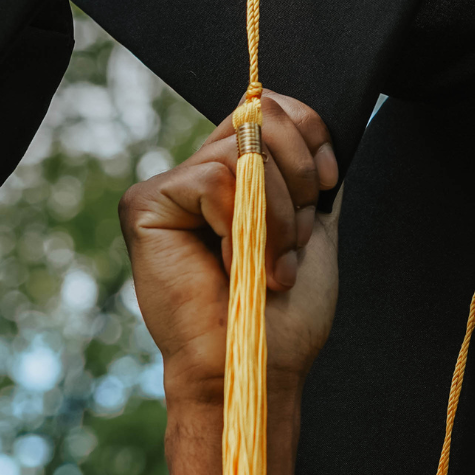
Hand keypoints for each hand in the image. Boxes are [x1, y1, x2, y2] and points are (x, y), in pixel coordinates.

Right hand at [121, 90, 340, 402]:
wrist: (255, 366)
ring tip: (269, 266)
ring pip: (243, 152)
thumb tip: (316, 124)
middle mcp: (199, 174)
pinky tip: (232, 268)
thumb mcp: (307, 229)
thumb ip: (305, 178)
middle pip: (259, 114)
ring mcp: (170, 188)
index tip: (328, 183)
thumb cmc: (281, 316)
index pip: (270, 109)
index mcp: (236, 177)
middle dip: (298, 177)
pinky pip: (213, 180)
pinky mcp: (145, 204)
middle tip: (295, 239)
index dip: (310, 134)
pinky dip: (240, 227)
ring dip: (276, 215)